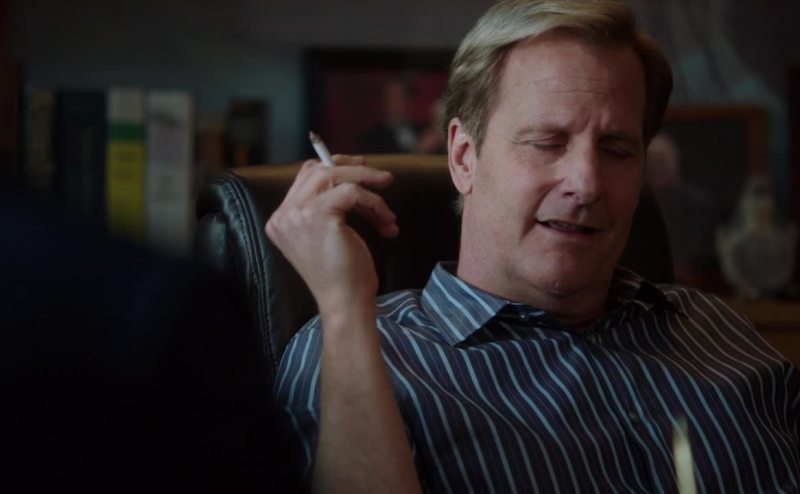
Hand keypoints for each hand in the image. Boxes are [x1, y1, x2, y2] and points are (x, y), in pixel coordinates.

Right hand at [265, 155, 397, 312]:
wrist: (345, 302)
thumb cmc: (343, 274)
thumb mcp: (328, 234)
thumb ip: (328, 205)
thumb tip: (353, 172)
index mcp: (281, 220)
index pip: (305, 177)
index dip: (335, 167)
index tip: (363, 171)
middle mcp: (284, 215)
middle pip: (317, 170)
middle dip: (354, 170)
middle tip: (381, 178)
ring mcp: (297, 215)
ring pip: (334, 175)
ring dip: (368, 186)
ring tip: (387, 210)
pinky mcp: (318, 216)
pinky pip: (352, 191)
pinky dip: (375, 203)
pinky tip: (386, 221)